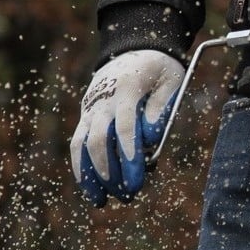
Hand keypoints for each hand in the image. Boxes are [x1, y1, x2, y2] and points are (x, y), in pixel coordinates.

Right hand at [70, 50, 184, 206]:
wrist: (133, 47)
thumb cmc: (160, 68)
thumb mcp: (171, 80)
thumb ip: (162, 108)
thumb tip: (151, 140)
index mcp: (127, 88)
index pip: (125, 126)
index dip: (130, 155)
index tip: (137, 179)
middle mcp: (103, 99)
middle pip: (100, 139)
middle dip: (111, 171)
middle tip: (128, 194)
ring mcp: (91, 107)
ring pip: (82, 144)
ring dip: (90, 175)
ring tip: (102, 201)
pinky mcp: (86, 115)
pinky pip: (78, 143)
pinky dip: (82, 168)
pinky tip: (92, 190)